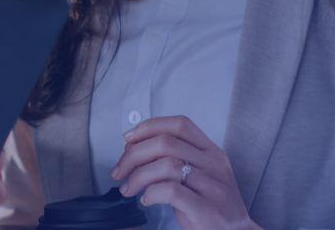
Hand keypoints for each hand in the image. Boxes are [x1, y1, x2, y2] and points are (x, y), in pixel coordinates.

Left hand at [109, 116, 259, 229]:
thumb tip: (134, 147)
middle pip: (165, 143)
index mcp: (212, 151)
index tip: (128, 139)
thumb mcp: (201, 173)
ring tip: (129, 189)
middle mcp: (214, 164)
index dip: (149, 127)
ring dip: (138, 176)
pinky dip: (150, 193)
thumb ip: (177, 157)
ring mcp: (212, 186)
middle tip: (120, 171)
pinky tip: (146, 200)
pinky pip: (170, 191)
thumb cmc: (210, 203)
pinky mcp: (206, 209)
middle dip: (134, 155)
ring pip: (166, 165)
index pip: (179, 125)